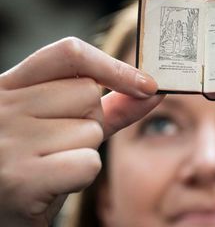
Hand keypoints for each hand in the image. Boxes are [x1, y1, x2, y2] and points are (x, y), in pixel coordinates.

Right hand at [0, 37, 163, 225]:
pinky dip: (82, 176)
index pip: (69, 54)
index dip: (112, 66)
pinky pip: (88, 163)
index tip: (146, 85)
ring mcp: (9, 142)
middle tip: (58, 145)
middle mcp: (2, 107)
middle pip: (87, 95)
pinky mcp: (21, 179)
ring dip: (84, 151)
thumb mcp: (65, 126)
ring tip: (51, 165)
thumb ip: (109, 107)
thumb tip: (153, 90)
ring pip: (91, 131)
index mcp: (9, 87)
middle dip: (90, 122)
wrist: (1, 208)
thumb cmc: (37, 162)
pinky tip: (53, 184)